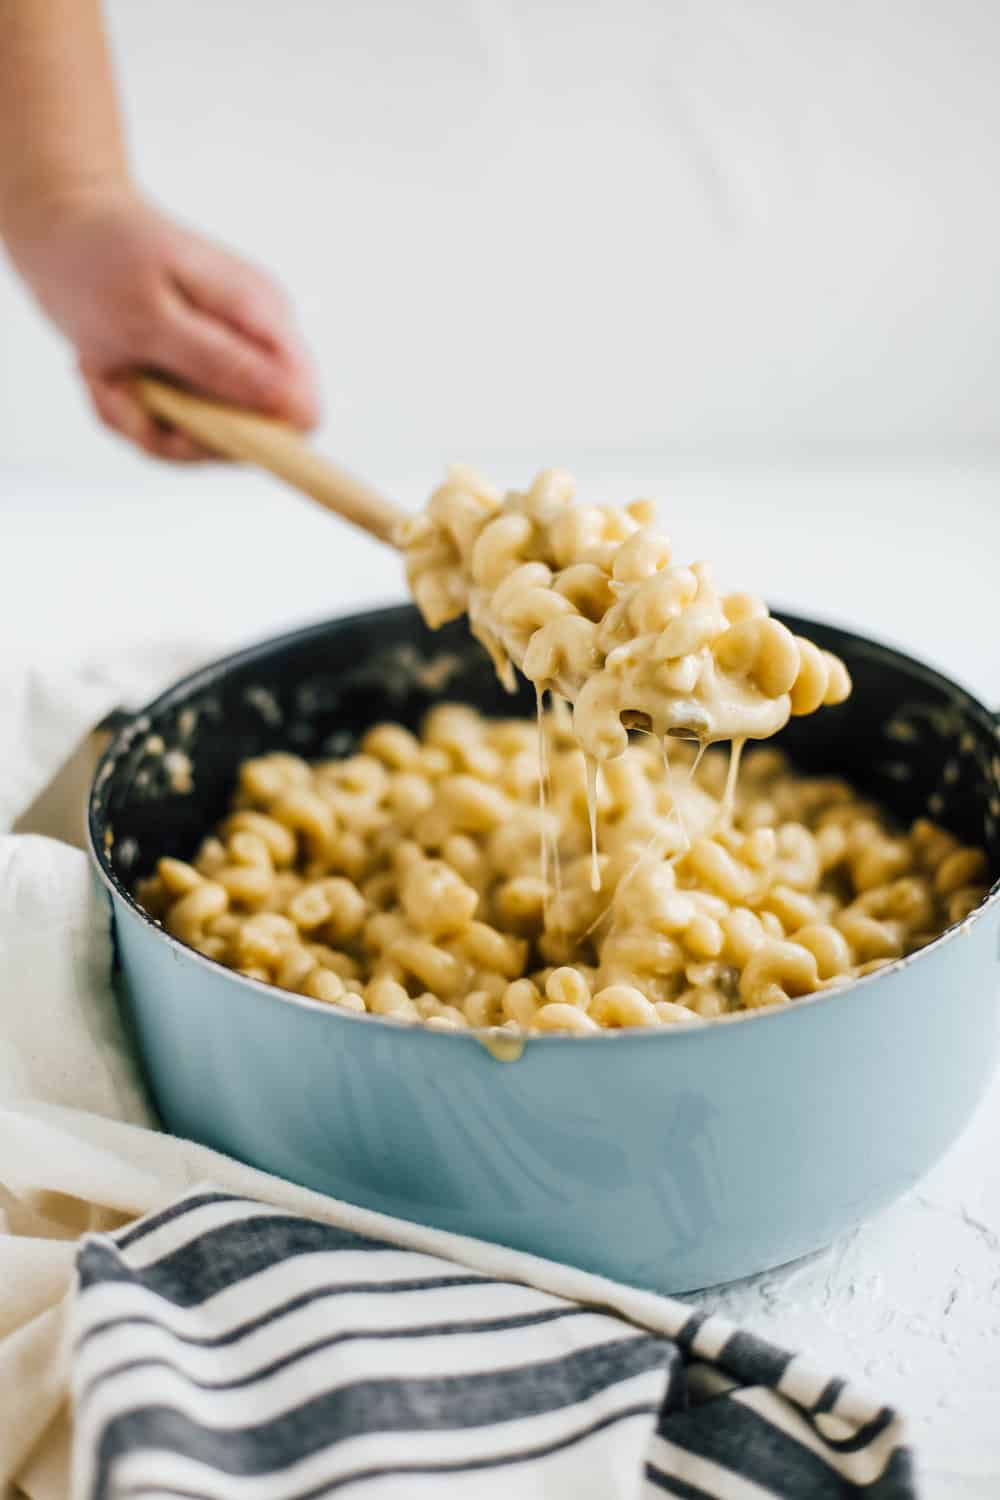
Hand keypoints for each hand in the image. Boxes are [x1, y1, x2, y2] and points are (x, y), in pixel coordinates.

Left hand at [7, 187, 320, 459]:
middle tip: (123, 388)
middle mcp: (261, 344)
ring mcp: (236, 361)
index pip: (302, 412)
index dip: (251, 439)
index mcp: (263, 319)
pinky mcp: (207, 376)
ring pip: (206, 439)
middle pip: (250, 439)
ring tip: (109, 374)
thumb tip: (292, 405)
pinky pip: (181, 426)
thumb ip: (219, 362)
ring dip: (146, 420)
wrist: (70, 226)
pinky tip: (111, 373)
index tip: (182, 426)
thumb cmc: (102, 262)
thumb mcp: (149, 318)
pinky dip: (137, 411)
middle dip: (179, 432)